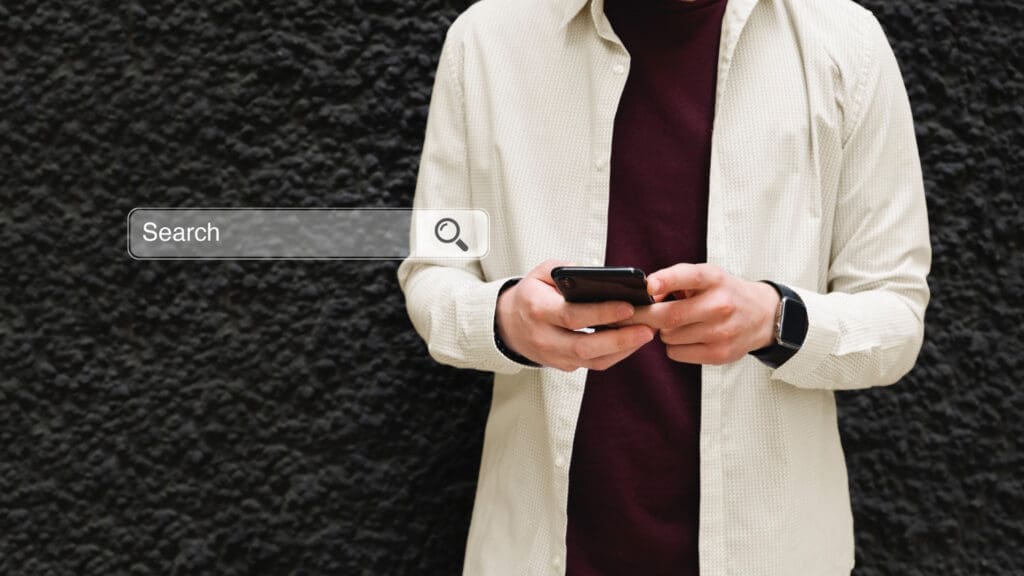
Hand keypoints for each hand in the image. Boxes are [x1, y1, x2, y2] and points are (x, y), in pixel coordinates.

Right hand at [496, 260, 655, 371]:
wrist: (508, 324)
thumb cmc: (531, 294)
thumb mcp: (541, 273)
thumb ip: (567, 270)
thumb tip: (599, 275)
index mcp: (538, 310)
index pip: (572, 315)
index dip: (601, 313)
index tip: (628, 306)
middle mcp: (544, 337)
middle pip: (584, 345)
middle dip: (619, 338)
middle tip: (647, 328)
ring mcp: (553, 356)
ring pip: (592, 360)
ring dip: (623, 349)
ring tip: (646, 333)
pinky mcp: (563, 366)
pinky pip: (593, 364)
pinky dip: (616, 354)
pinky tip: (632, 341)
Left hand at [630, 263, 778, 364]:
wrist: (762, 316)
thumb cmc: (724, 293)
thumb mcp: (706, 277)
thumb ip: (675, 281)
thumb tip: (646, 297)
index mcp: (714, 280)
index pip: (689, 276)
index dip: (666, 280)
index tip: (649, 285)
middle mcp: (720, 305)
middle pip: (670, 316)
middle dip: (645, 316)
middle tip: (633, 315)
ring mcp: (721, 332)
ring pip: (669, 336)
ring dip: (663, 331)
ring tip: (677, 324)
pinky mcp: (719, 354)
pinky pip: (676, 353)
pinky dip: (673, 346)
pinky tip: (686, 338)